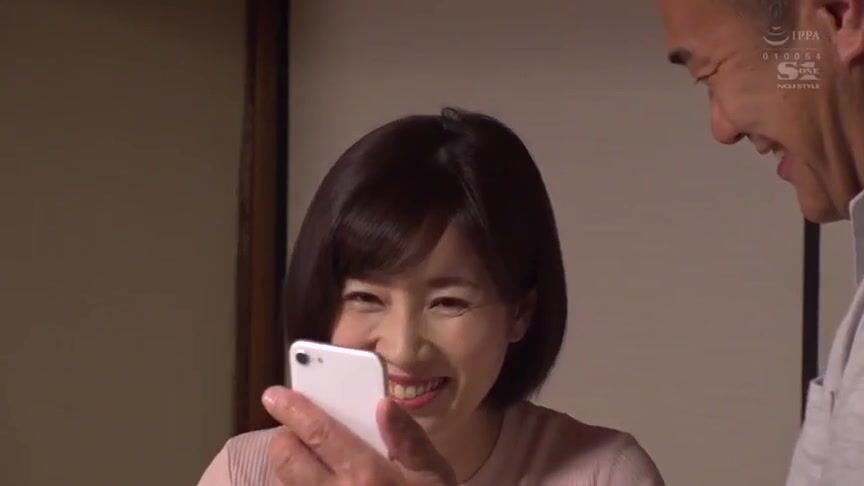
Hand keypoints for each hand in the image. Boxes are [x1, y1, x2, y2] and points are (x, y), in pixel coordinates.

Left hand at [262, 386, 457, 485]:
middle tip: (297, 432)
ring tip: (306, 462)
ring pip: (283, 483)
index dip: (293, 409)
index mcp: (367, 475)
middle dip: (285, 438)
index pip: (318, 432)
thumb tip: (384, 404)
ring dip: (288, 468)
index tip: (274, 395)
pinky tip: (313, 483)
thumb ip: (410, 439)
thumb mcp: (434, 475)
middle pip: (286, 458)